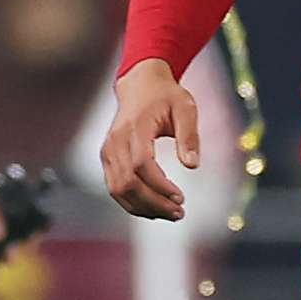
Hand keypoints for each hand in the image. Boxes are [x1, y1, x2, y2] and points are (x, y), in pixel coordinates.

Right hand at [100, 59, 197, 221]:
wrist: (140, 85)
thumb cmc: (166, 96)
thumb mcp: (186, 108)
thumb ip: (189, 136)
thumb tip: (192, 165)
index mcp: (135, 127)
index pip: (141, 164)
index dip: (159, 185)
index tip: (180, 197)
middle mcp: (115, 142)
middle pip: (128, 182)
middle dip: (153, 203)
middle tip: (179, 212)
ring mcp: (108, 152)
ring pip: (118, 190)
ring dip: (144, 207)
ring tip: (171, 214)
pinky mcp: (108, 159)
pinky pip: (116, 188)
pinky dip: (133, 203)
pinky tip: (155, 208)